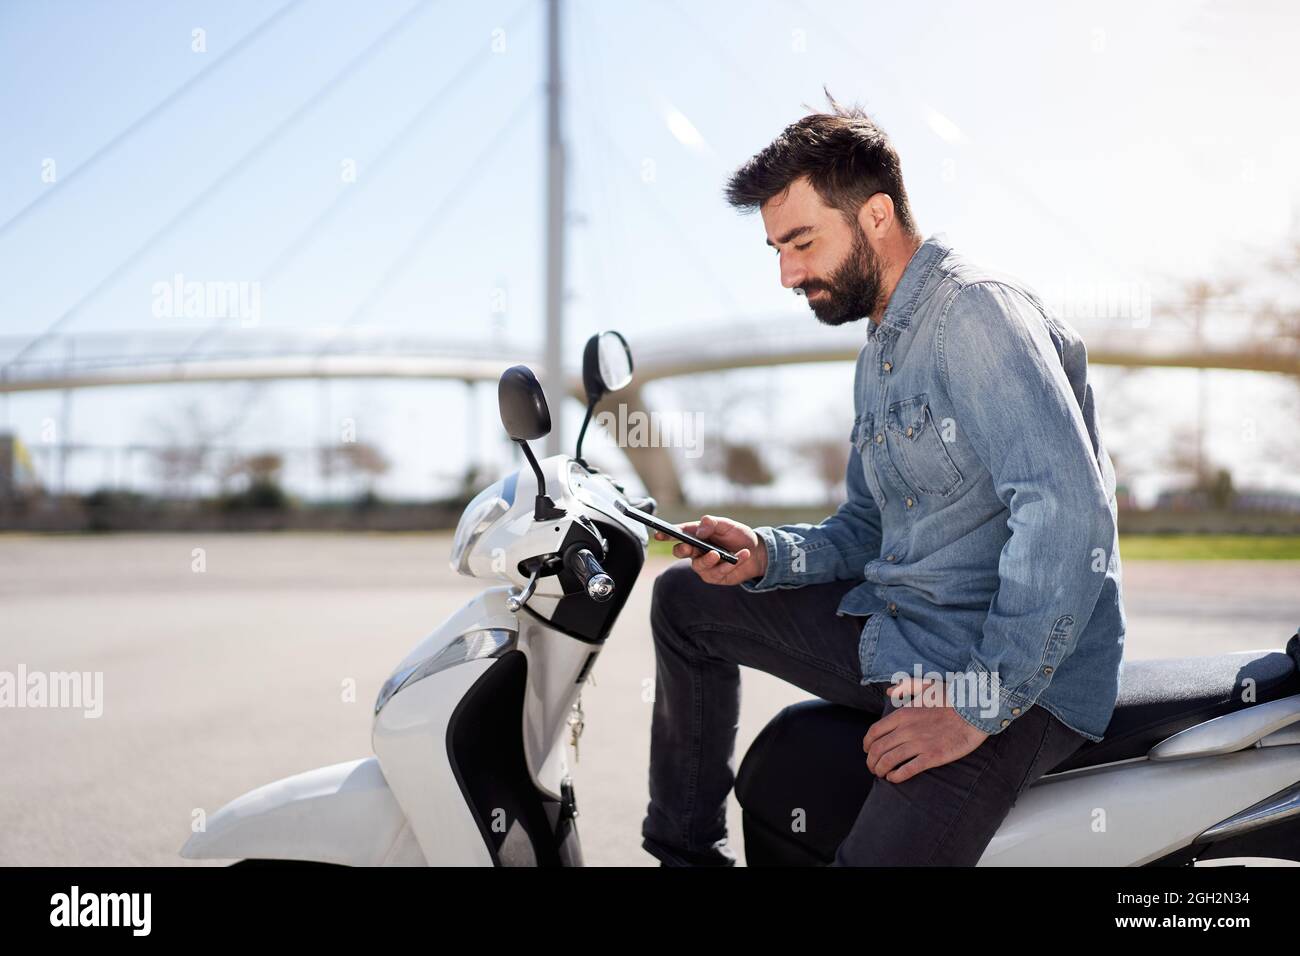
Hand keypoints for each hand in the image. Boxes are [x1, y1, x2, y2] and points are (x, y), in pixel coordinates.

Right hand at [654, 514, 766, 585]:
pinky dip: (730, 564)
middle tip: (688, 547)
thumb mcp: (727, 525)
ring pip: (698, 565)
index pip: (678, 533)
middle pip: (681, 552)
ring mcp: (704, 565)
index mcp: (696, 535)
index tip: (658, 534)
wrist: (757, 553)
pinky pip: (717, 573)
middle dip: (682, 549)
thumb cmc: (738, 536)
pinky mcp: (714, 577)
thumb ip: (713, 523)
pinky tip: (742, 555)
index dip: (667, 534)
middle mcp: (696, 551)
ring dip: (708, 559)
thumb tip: (700, 528)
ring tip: (719, 554)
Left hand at [862, 676, 990, 782]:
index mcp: (902, 714)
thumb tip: (888, 691)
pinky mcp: (932, 756)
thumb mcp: (925, 685)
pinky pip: (908, 770)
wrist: (974, 709)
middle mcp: (906, 730)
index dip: (866, 744)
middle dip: (871, 761)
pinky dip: (896, 776)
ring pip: (889, 761)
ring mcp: (919, 744)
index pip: (874, 732)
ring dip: (880, 770)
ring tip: (881, 774)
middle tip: (872, 767)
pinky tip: (894, 778)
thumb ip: (904, 687)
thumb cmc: (951, 697)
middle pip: (878, 749)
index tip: (867, 750)